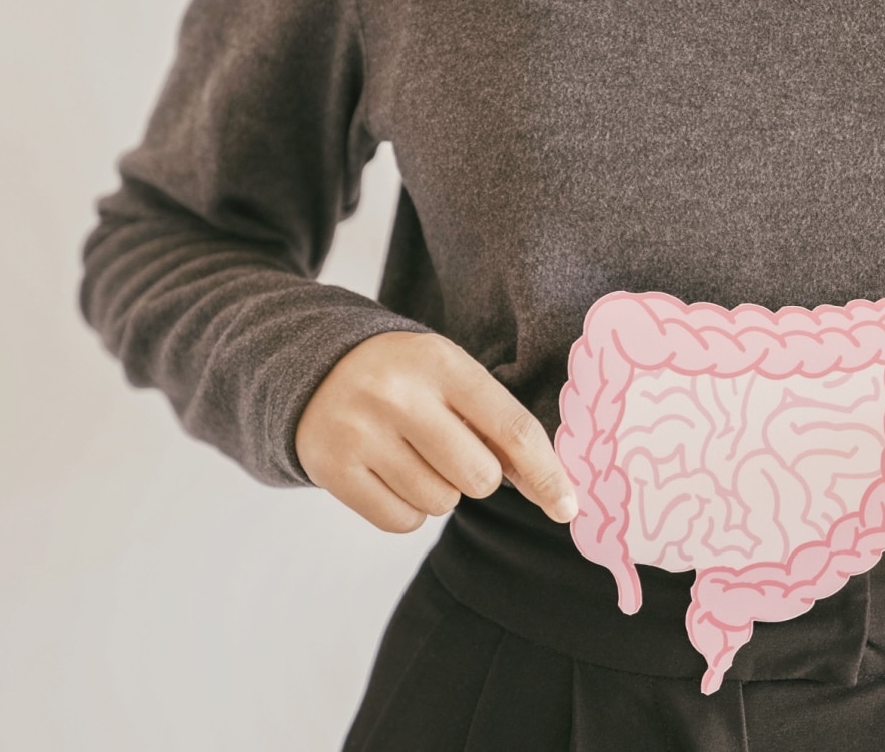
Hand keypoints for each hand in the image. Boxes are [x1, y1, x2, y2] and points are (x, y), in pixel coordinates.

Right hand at [296, 331, 577, 532]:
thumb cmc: (406, 379)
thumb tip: (553, 493)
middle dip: (479, 476)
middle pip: (479, 477)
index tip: (568, 507)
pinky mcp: (332, 468)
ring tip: (414, 455)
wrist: (316, 369)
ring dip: (441, 491)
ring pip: (441, 503)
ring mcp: (360, 433)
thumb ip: (499, 426)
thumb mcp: (452, 377)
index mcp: (441, 362)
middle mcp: (398, 395)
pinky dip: (409, 509)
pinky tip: (391, 474)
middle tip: (451, 450)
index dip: (547, 474)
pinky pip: (402, 521)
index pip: (512, 429)